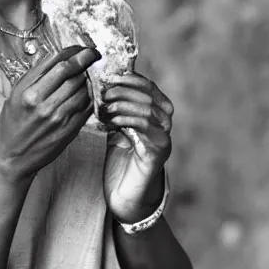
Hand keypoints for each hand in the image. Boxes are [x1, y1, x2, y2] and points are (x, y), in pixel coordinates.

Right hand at [0, 46, 100, 181]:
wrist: (13, 156)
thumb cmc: (13, 123)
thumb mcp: (16, 94)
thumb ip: (35, 75)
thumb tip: (56, 55)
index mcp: (28, 92)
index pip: (58, 62)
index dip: (75, 52)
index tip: (83, 49)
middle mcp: (43, 104)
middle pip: (74, 73)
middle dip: (87, 61)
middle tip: (93, 56)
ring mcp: (58, 118)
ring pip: (83, 89)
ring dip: (90, 78)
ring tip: (90, 73)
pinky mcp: (69, 130)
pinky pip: (87, 107)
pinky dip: (91, 96)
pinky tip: (89, 91)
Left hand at [99, 73, 173, 223]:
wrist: (124, 193)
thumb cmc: (120, 158)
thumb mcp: (116, 125)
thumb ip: (115, 106)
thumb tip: (102, 84)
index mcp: (158, 111)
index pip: (147, 85)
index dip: (128, 78)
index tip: (107, 76)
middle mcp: (165, 121)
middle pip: (147, 95)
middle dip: (122, 91)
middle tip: (103, 93)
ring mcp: (165, 136)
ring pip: (147, 109)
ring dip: (122, 104)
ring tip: (104, 108)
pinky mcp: (159, 150)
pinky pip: (145, 126)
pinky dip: (127, 119)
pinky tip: (112, 121)